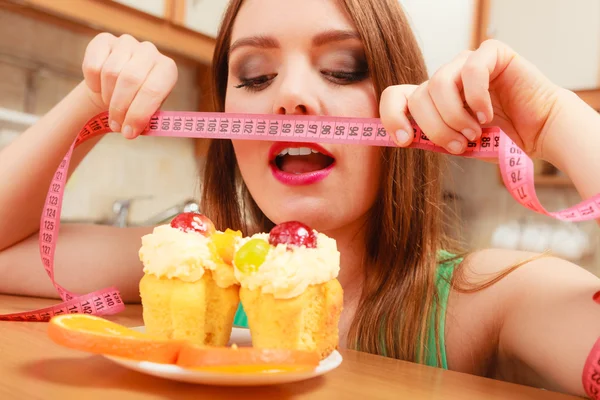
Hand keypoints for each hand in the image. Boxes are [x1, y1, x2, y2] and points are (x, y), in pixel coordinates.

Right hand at [81, 33, 177, 138]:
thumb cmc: (138, 101)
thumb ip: (144, 120)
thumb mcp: (148, 112)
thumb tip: (131, 130)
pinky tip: (100, 90)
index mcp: (167, 69)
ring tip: (110, 108)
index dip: (138, 114)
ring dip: (107, 98)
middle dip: (120, 108)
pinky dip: (94, 85)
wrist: (119, 86)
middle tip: (117, 126)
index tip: (129, 133)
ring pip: (110, 73)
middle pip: (130, 80)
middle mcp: (150, 51)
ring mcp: (127, 43)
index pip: (153, 90)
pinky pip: (93, 66)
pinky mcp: (104, 41)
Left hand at [380, 39, 562, 158]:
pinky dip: (477, 98)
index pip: (395, 96)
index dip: (392, 117)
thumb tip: (404, 139)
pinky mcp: (491, 53)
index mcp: (431, 98)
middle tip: (459, 146)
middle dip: (436, 128)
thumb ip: (432, 138)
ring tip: (475, 133)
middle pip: (418, 97)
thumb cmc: (499, 139)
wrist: (540, 132)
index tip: (405, 140)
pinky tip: (487, 115)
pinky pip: (471, 71)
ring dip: (455, 116)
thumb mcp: (457, 143)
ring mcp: (465, 63)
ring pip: (439, 84)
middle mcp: (445, 77)